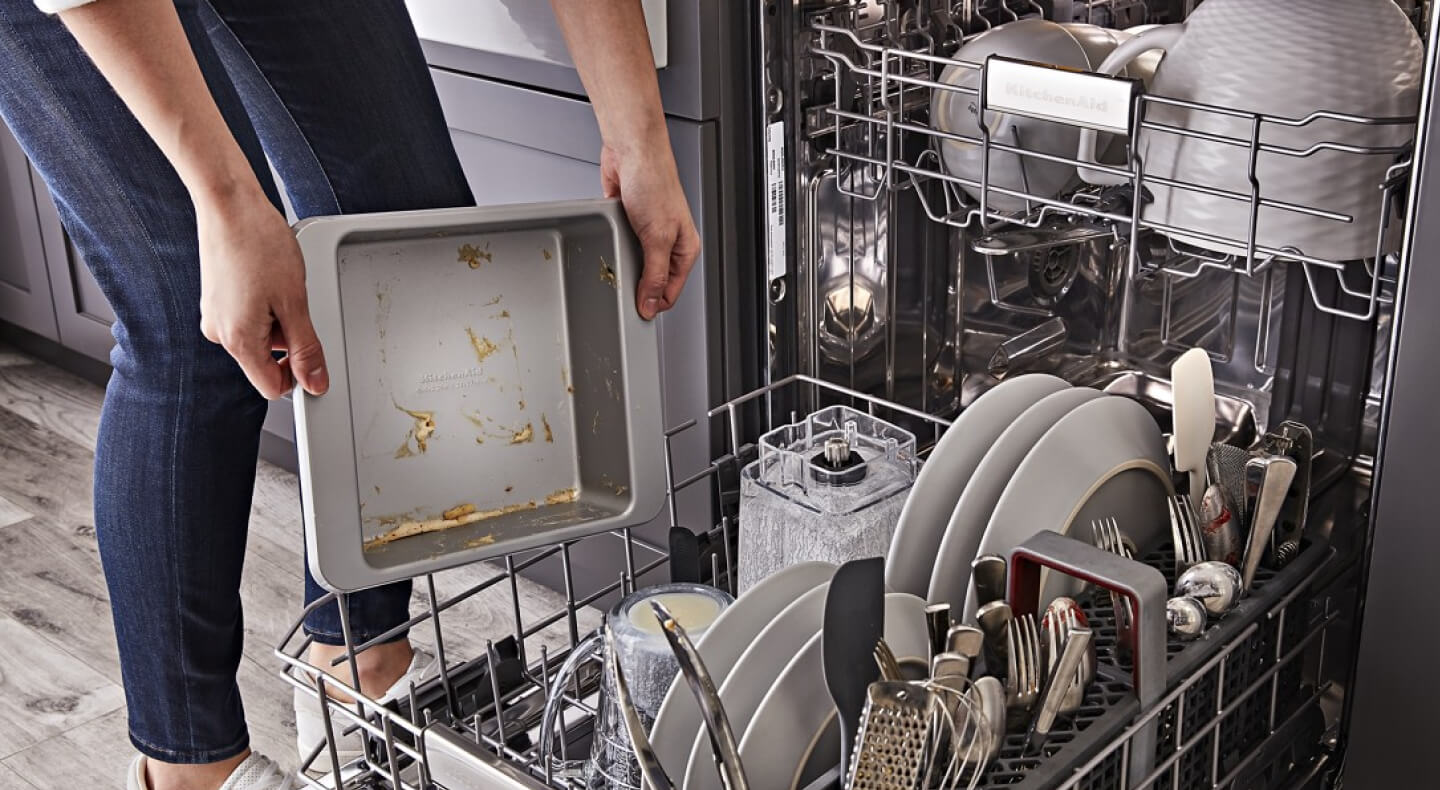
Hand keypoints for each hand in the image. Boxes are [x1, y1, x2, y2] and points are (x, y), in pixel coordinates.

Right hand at [196, 187, 327, 398]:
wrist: (229, 204)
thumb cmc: (258, 243)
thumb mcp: (295, 302)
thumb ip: (306, 348)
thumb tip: (315, 382)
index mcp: (238, 340)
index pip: (272, 386)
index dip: (298, 374)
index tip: (313, 353)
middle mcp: (220, 333)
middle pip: (267, 360)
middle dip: (289, 338)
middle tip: (295, 301)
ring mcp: (215, 315)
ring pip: (260, 336)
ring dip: (278, 318)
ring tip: (280, 282)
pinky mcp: (217, 298)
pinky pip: (249, 316)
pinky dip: (265, 304)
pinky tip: (269, 277)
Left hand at [601, 139, 699, 319]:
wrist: (632, 151)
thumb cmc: (654, 181)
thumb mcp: (657, 238)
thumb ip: (654, 275)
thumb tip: (651, 304)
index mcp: (685, 249)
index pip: (670, 292)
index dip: (653, 304)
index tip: (636, 311)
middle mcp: (668, 243)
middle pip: (652, 281)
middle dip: (636, 288)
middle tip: (621, 289)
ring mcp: (647, 234)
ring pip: (634, 265)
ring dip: (622, 267)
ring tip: (613, 264)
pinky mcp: (628, 224)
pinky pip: (619, 247)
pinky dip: (612, 248)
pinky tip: (608, 244)